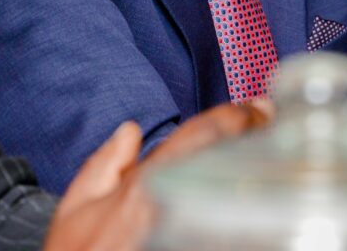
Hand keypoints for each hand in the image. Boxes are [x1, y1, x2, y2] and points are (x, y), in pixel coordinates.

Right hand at [44, 102, 271, 250]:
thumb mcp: (74, 212)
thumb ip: (101, 166)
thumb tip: (130, 132)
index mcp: (145, 188)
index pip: (202, 135)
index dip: (237, 116)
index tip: (259, 108)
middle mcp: (173, 208)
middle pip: (227, 161)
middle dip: (253, 137)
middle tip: (272, 124)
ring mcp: (189, 234)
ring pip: (237, 199)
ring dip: (254, 175)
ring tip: (269, 159)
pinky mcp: (200, 244)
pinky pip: (231, 232)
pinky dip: (246, 215)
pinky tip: (258, 206)